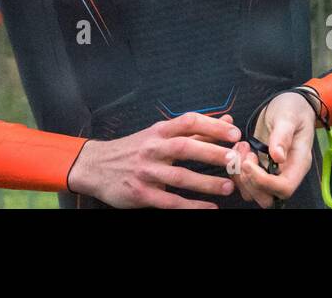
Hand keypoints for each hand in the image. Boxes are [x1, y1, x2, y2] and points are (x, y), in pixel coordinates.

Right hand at [66, 112, 238, 207]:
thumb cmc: (133, 149)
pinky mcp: (141, 194)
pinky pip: (170, 201)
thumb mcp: (158, 135)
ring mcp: (146, 172)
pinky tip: (209, 208)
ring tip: (228, 187)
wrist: (96, 166)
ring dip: (206, 183)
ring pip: (180, 177)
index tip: (234, 133)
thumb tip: (226, 122)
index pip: (188, 122)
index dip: (212, 126)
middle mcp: (153, 149)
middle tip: (235, 159)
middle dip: (212, 153)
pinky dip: (191, 206)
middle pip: (185, 147)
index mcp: (158, 131)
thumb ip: (192, 131)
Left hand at [227, 91, 316, 207]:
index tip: (248, 162)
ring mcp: (272, 172)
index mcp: (298, 163)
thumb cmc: (293, 108)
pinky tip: (237, 148)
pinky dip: (235, 169)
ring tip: (240, 148)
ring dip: (240, 175)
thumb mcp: (288, 116)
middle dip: (249, 181)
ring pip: (253, 192)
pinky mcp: (259, 167)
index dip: (264, 182)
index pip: (284, 188)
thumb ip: (283, 136)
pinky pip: (244, 180)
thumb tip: (278, 157)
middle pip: (267, 198)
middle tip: (243, 157)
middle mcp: (286, 173)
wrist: (289, 103)